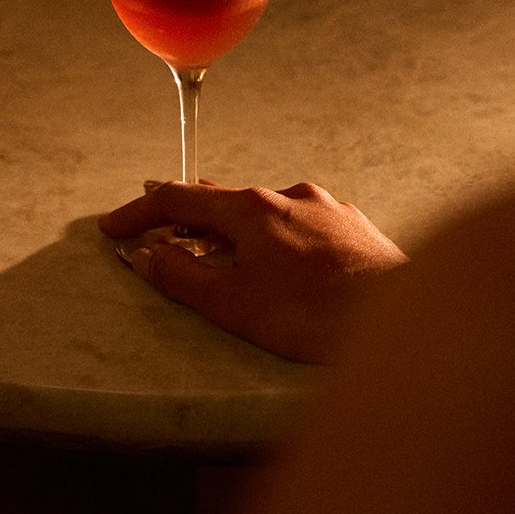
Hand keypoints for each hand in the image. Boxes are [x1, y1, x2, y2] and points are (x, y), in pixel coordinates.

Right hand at [100, 181, 407, 362]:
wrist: (401, 318)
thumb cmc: (314, 315)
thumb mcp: (232, 303)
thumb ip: (183, 276)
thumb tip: (147, 254)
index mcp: (252, 208)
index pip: (180, 200)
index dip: (140, 213)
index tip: (112, 228)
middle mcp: (289, 195)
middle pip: (224, 200)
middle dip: (187, 214)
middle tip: (157, 223)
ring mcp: (326, 208)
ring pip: (266, 211)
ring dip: (234, 228)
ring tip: (216, 244)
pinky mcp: (354, 228)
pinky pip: (300, 224)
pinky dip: (273, 236)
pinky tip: (281, 258)